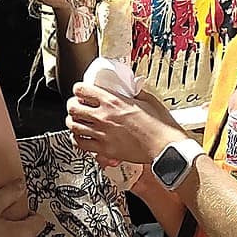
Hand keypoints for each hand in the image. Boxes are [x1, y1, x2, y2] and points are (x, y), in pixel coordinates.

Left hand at [66, 82, 185, 164]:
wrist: (164, 147)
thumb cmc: (160, 126)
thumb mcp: (148, 100)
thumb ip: (136, 92)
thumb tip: (132, 87)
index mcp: (113, 101)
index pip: (82, 90)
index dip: (79, 89)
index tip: (81, 91)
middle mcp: (104, 117)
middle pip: (73, 108)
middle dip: (72, 105)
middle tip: (77, 105)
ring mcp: (102, 134)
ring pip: (73, 126)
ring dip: (73, 121)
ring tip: (77, 121)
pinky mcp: (104, 149)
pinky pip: (81, 144)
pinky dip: (77, 139)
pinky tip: (81, 137)